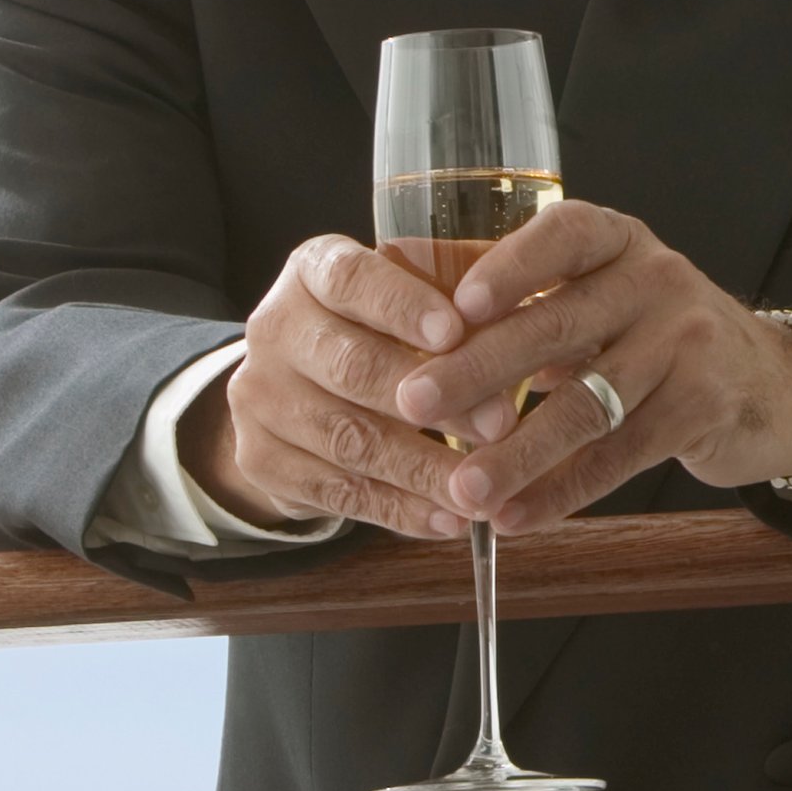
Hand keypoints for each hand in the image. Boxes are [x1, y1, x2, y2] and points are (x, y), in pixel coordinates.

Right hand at [186, 235, 486, 537]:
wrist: (301, 386)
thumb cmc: (387, 326)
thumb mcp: (420, 288)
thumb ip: (467, 283)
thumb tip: (532, 288)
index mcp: (313, 270)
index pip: (350, 280)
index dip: (400, 306)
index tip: (456, 331)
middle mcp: (275, 328)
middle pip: (351, 366)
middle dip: (432, 398)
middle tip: (500, 424)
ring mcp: (260, 398)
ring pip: (348, 439)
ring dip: (423, 469)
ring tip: (483, 488)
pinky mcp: (261, 459)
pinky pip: (337, 492)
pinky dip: (399, 510)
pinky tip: (449, 520)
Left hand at [387, 200, 791, 532]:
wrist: (766, 381)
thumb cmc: (650, 333)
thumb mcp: (599, 292)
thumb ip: (520, 293)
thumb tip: (404, 281)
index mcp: (618, 241)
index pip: (565, 236)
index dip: (511, 266)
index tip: (456, 304)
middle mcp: (657, 281)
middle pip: (558, 325)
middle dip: (477, 370)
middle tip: (412, 403)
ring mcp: (687, 344)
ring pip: (587, 404)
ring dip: (516, 453)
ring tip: (461, 488)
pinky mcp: (702, 408)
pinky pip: (618, 456)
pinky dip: (561, 491)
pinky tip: (515, 516)